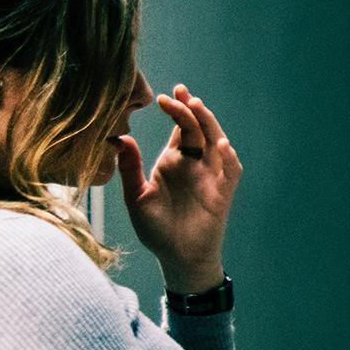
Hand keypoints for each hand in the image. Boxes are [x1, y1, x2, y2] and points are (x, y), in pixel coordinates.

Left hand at [113, 84, 241, 292]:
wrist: (176, 256)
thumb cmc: (156, 229)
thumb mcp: (136, 196)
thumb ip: (130, 168)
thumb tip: (119, 139)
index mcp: (173, 161)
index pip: (178, 129)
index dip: (174, 110)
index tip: (162, 96)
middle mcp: (194, 164)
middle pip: (197, 129)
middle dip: (189, 109)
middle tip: (178, 93)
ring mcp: (210, 176)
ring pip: (216, 142)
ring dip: (209, 123)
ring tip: (197, 106)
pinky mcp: (222, 192)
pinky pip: (230, 170)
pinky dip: (228, 156)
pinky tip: (220, 144)